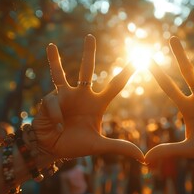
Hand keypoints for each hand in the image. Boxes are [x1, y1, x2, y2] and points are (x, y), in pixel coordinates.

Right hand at [32, 34, 143, 161]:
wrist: (52, 151)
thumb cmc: (75, 145)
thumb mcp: (100, 146)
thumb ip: (120, 147)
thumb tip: (143, 158)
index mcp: (97, 103)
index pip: (115, 85)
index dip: (126, 73)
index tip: (139, 59)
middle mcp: (81, 95)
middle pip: (86, 70)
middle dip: (88, 53)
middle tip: (91, 35)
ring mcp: (64, 96)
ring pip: (61, 74)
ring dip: (55, 60)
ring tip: (51, 45)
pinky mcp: (50, 100)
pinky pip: (55, 104)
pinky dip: (57, 117)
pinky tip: (58, 128)